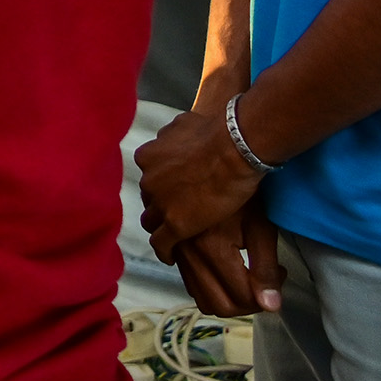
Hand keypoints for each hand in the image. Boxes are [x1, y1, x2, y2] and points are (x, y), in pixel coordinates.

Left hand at [136, 102, 268, 273]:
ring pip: (151, 222)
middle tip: (176, 212)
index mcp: (148, 157)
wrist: (233, 146)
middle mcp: (148, 180)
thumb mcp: (185, 124)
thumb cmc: (216, 131)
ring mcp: (160, 203)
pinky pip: (161, 244)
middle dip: (160, 205)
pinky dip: (165, 251)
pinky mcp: (175, 224)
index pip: (150, 177)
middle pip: (149, 199)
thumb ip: (173, 135)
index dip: (161, 185)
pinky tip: (171, 256)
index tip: (172, 190)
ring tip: (172, 236)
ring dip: (161, 228)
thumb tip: (171, 135)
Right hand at [171, 199, 285, 318]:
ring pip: (191, 284)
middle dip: (239, 301)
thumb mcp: (263, 230)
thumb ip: (265, 270)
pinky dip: (195, 265)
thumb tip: (271, 307)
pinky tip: (213, 246)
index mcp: (212, 249)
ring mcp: (171, 235)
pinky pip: (174, 257)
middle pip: (211, 301)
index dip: (260, 298)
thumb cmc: (248, 189)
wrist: (223, 146)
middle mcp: (185, 247)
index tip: (277, 275)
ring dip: (216, 285)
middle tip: (258, 280)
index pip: (235, 300)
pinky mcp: (164, 223)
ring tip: (238, 264)